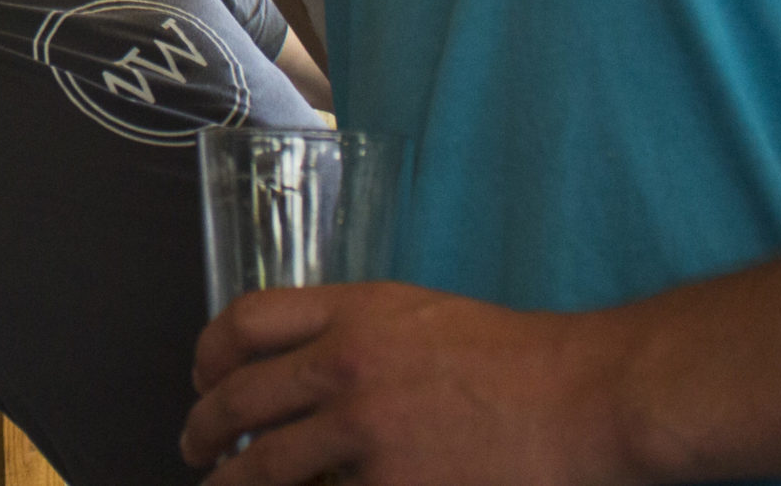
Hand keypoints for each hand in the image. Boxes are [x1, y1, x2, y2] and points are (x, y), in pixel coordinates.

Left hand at [181, 282, 627, 485]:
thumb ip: (355, 335)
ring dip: (232, 485)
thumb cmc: (519, 361)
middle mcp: (346, 367)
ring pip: (265, 468)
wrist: (587, 399)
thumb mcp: (420, 317)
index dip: (208, 354)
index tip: (200, 378)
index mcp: (353, 313)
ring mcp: (366, 433)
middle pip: (239, 399)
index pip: (245, 321)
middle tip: (194, 448)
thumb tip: (299, 374)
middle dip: (202, 431)